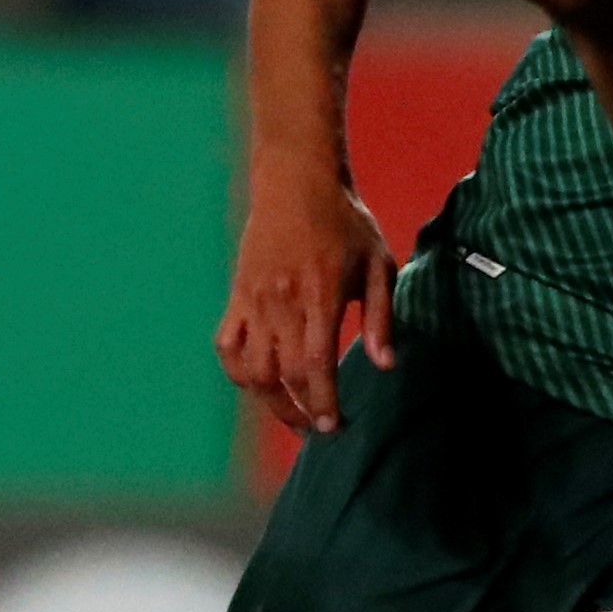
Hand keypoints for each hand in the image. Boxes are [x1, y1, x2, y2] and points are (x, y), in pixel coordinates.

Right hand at [217, 160, 395, 432]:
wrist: (296, 182)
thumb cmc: (345, 222)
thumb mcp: (377, 263)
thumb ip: (381, 317)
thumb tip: (385, 365)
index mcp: (319, 295)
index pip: (316, 364)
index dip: (322, 401)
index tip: (333, 425)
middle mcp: (282, 303)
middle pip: (283, 374)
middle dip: (300, 411)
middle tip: (319, 428)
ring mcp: (253, 300)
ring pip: (252, 368)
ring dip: (270, 401)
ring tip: (291, 415)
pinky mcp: (237, 296)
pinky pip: (228, 345)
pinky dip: (238, 371)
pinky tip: (258, 383)